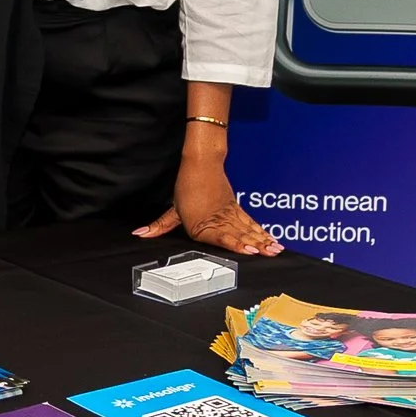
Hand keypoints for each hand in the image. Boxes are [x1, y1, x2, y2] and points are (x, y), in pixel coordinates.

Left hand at [135, 154, 283, 255]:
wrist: (201, 163)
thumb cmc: (186, 187)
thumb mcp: (173, 209)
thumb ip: (159, 226)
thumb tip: (139, 233)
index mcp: (202, 224)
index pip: (222, 237)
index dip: (237, 245)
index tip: (250, 250)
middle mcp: (219, 220)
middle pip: (240, 234)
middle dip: (257, 245)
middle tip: (271, 253)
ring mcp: (230, 214)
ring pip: (249, 229)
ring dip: (263, 239)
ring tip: (276, 249)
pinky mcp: (236, 209)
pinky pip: (251, 223)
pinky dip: (261, 232)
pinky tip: (271, 240)